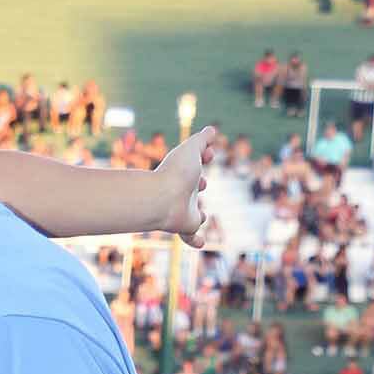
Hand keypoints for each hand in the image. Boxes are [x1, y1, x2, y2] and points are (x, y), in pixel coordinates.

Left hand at [154, 124, 222, 247]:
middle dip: (200, 183)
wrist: (161, 198)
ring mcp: (184, 210)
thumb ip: (203, 139)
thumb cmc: (176, 172)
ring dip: (198, 214)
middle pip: (193, 189)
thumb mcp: (192, 148)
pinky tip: (200, 243)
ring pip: (193, 214)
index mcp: (184, 173)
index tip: (209, 154)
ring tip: (201, 215)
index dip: (203, 157)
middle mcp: (183, 192)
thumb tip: (212, 129)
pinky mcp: (185, 227)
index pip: (195, 165)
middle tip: (202, 182)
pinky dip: (195, 240)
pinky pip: (190, 236)